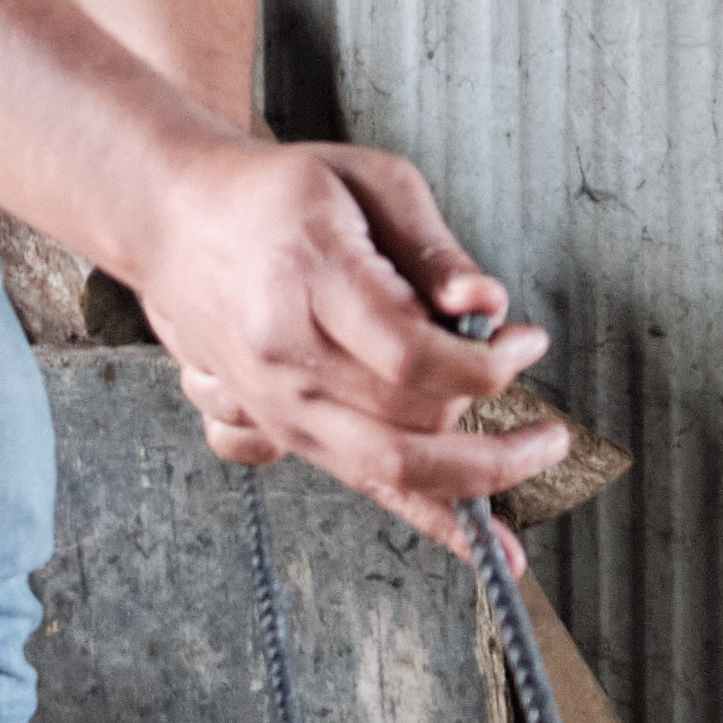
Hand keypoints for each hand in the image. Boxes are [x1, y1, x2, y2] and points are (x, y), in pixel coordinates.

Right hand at [131, 139, 563, 559]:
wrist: (175, 222)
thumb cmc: (276, 194)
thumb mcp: (366, 180)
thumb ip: (431, 246)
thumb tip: (489, 304)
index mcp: (306, 280)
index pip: (411, 355)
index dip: (486, 362)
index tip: (526, 341)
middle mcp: (283, 358)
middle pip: (404, 427)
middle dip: (493, 434)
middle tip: (548, 423)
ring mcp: (274, 404)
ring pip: (384, 471)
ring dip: (472, 482)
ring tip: (531, 461)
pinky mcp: (277, 430)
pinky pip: (359, 486)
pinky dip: (425, 518)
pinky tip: (479, 542)